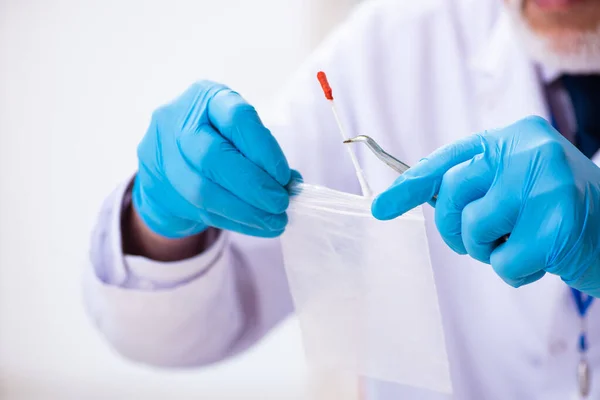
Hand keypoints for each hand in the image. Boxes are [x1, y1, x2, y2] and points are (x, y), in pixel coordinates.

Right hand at [133, 81, 292, 238]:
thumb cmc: (215, 138)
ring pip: (203, 190)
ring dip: (246, 211)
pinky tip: (259, 227)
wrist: (165, 158)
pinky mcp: (159, 188)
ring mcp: (164, 155)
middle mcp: (178, 122)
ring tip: (275, 221)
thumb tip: (292, 185)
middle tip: (280, 203)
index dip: (264, 150)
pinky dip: (236, 222)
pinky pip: (201, 211)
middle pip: (213, 156)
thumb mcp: (238, 131)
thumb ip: (263, 152)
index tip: (284, 176)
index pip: (237, 118)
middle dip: (253, 185)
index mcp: (205, 97)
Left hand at [372, 116, 599, 295]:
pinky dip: (516, 272)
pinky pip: (503, 263)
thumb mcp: (517, 182)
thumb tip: (413, 197)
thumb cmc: (558, 210)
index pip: (448, 159)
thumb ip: (474, 183)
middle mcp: (529, 151)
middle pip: (452, 195)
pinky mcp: (558, 224)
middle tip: (482, 238)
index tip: (381, 208)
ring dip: (490, 250)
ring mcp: (546, 185)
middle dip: (455, 228)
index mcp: (514, 137)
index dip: (410, 186)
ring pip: (474, 230)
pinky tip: (543, 260)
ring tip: (522, 242)